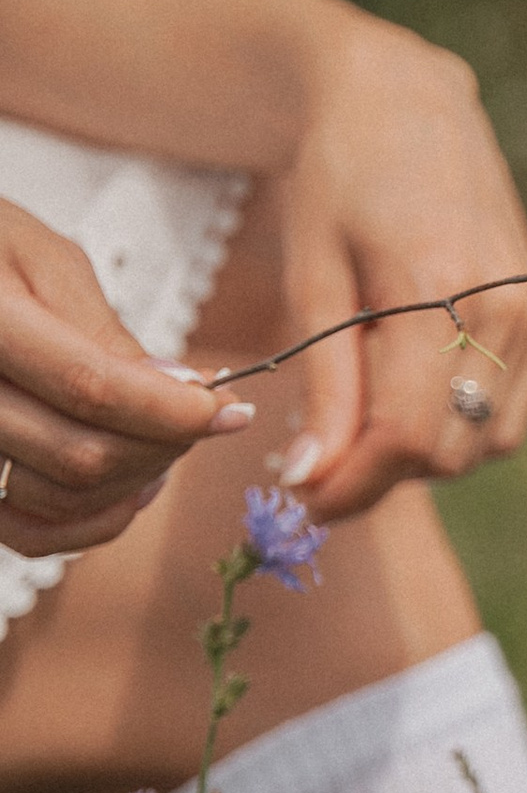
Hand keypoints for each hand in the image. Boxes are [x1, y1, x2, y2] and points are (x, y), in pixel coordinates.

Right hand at [0, 193, 247, 554]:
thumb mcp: (39, 257)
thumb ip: (102, 330)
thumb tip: (178, 392)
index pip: (91, 388)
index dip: (173, 410)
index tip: (231, 409)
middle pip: (83, 454)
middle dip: (163, 446)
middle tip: (200, 418)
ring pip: (64, 498)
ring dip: (134, 482)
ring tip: (165, 443)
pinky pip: (28, 534)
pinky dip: (89, 523)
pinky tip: (128, 486)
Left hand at [263, 18, 526, 521]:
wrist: (409, 100)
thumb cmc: (340, 176)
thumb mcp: (313, 274)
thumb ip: (325, 382)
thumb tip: (309, 478)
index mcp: (440, 288)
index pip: (404, 436)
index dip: (350, 486)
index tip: (302, 496)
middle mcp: (505, 310)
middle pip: (445, 453)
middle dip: (378, 476)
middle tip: (317, 458)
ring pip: (481, 446)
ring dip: (419, 456)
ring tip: (363, 412)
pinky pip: (505, 418)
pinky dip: (455, 427)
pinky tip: (408, 387)